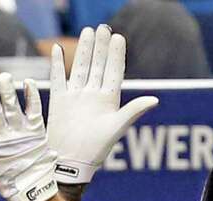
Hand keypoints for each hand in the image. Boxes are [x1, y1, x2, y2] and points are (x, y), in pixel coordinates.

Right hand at [0, 69, 56, 200]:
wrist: (28, 188)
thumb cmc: (1, 176)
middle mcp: (3, 137)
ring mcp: (21, 134)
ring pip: (12, 108)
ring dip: (7, 91)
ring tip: (3, 76)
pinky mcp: (37, 132)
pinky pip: (34, 111)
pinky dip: (32, 96)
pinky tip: (28, 82)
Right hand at [46, 25, 158, 184]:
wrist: (70, 162)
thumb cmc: (95, 149)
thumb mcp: (116, 128)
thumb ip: (133, 111)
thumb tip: (155, 99)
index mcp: (108, 101)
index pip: (113, 72)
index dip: (116, 55)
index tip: (118, 37)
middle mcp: (92, 96)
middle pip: (98, 65)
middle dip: (101, 47)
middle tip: (103, 27)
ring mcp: (76, 97)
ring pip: (81, 67)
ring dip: (84, 50)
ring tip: (88, 31)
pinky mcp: (60, 101)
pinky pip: (58, 78)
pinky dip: (57, 64)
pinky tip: (58, 50)